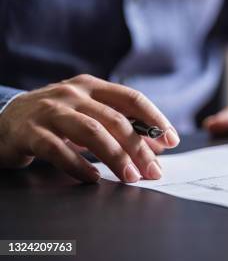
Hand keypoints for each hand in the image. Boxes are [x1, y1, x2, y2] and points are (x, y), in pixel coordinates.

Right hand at [0, 74, 179, 182]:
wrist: (2, 119)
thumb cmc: (55, 120)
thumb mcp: (87, 114)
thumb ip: (118, 125)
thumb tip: (156, 146)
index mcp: (92, 87)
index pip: (132, 98)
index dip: (155, 119)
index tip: (172, 140)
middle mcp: (72, 94)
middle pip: (116, 119)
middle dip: (139, 147)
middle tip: (154, 171)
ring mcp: (50, 111)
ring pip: (92, 132)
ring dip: (115, 157)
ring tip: (130, 177)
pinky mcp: (29, 132)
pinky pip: (58, 150)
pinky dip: (78, 166)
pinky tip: (93, 179)